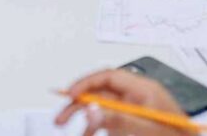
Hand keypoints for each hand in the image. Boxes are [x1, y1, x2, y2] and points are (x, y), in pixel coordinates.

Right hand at [55, 69, 187, 135]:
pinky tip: (89, 134)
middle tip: (62, 117)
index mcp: (144, 89)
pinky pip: (110, 121)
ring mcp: (135, 111)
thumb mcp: (143, 129)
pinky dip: (97, 127)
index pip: (109, 77)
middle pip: (101, 93)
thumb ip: (116, 119)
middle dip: (79, 104)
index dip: (86, 83)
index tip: (69, 95)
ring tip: (75, 131)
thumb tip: (90, 108)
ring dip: (86, 120)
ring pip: (102, 109)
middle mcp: (138, 97)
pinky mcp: (134, 124)